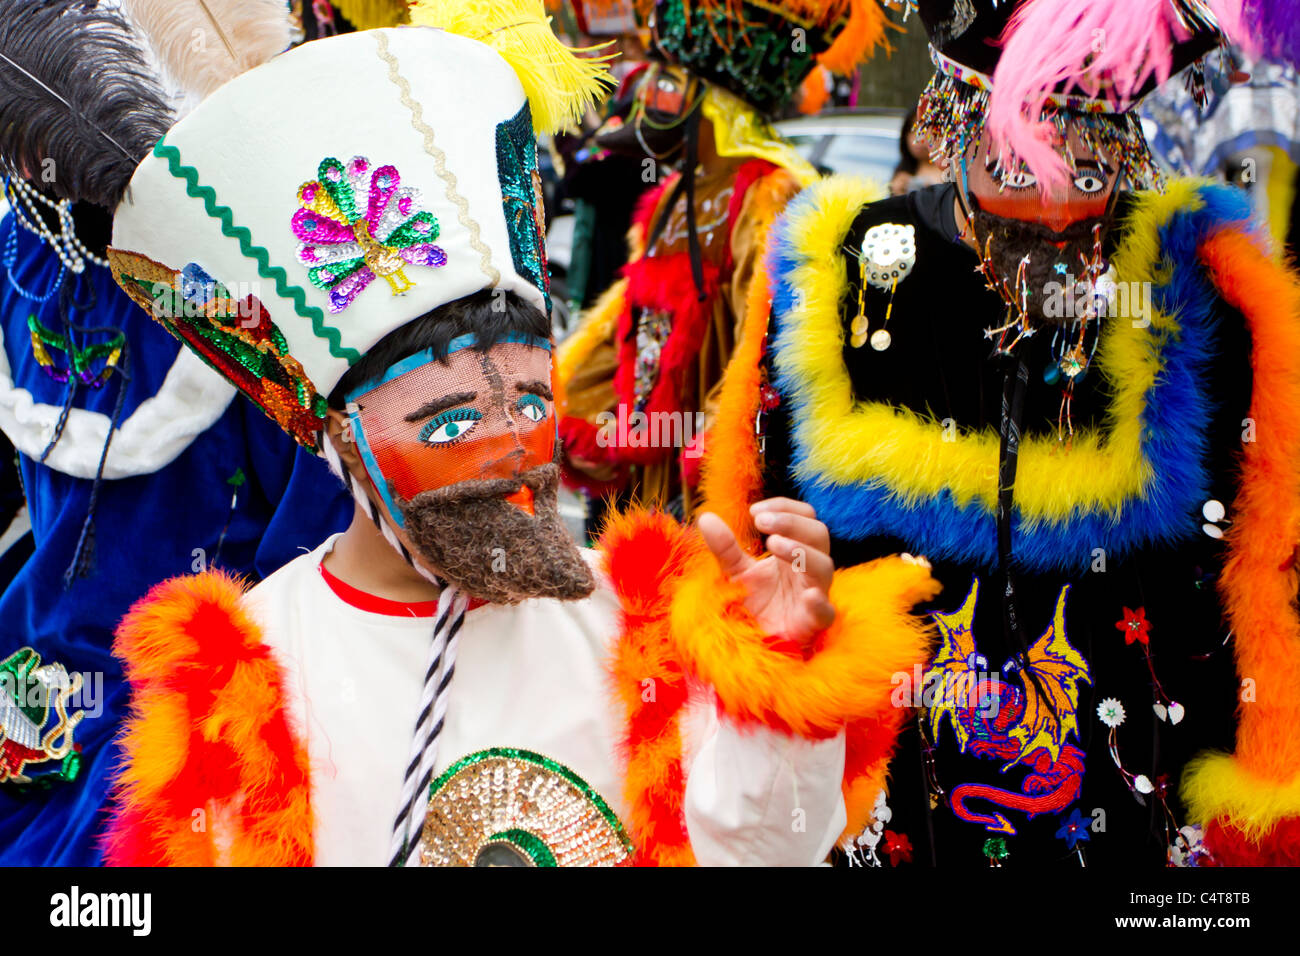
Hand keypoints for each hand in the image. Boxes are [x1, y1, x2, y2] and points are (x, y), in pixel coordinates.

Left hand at [697, 498, 835, 649]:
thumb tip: (705, 517)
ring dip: (800, 550)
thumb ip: (724, 547)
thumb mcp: (735, 572)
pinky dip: (819, 602)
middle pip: (818, 534)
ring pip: (824, 566)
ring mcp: (814, 595)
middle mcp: (808, 569)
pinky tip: (807, 595)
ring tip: (773, 544)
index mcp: (795, 552)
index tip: (754, 512)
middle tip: (761, 523)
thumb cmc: (753, 604)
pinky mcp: (813, 624)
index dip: (784, 508)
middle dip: (791, 522)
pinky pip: (826, 612)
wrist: (753, 644)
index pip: (805, 517)